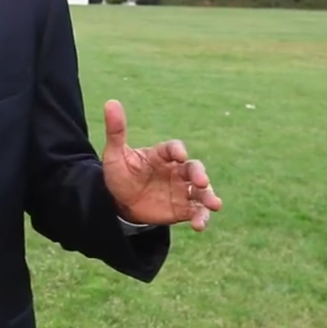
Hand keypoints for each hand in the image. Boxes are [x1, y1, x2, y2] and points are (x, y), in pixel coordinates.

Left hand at [100, 100, 222, 230]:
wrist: (119, 202)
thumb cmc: (119, 174)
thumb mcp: (114, 154)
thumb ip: (116, 131)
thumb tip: (111, 102)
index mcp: (161, 155)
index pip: (172, 149)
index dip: (176, 150)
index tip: (178, 155)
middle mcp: (176, 171)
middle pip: (193, 168)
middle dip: (200, 174)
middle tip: (201, 181)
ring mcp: (181, 189)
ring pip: (201, 191)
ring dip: (209, 197)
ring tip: (215, 205)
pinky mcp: (183, 208)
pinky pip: (196, 211)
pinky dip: (201, 217)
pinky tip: (199, 225)